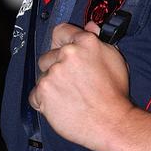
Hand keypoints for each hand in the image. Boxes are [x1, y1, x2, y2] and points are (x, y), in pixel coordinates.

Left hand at [29, 22, 133, 150]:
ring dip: (51, 85)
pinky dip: (44, 102)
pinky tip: (61, 105)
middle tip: (72, 82)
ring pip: (42, 76)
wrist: (111, 123)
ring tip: (70, 97)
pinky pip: (35, 95)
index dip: (61, 42)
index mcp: (84, 43)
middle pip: (48, 56)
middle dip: (56, 67)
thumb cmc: (115, 95)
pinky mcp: (43, 92)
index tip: (62, 51)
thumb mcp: (114, 60)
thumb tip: (90, 27)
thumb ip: (99, 41)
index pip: (60, 31)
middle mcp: (66, 55)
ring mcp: (52, 73)